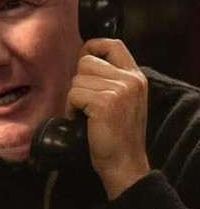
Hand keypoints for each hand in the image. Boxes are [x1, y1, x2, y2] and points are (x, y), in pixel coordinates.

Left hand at [66, 38, 149, 199]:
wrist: (124, 164)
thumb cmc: (118, 136)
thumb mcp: (125, 101)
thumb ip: (113, 80)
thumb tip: (84, 60)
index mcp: (136, 77)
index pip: (112, 45)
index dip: (92, 47)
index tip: (84, 61)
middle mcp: (130, 80)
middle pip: (86, 62)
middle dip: (79, 83)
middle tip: (86, 104)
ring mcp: (119, 91)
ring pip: (77, 80)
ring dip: (75, 99)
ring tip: (87, 116)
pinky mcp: (104, 103)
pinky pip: (74, 95)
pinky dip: (72, 109)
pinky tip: (84, 122)